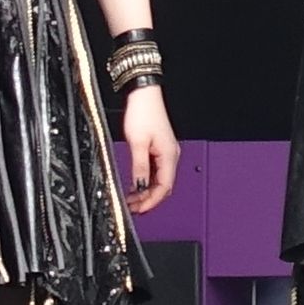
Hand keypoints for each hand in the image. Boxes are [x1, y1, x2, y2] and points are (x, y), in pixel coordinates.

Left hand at [123, 85, 179, 215]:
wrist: (144, 94)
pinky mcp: (160, 148)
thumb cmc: (143, 112)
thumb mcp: (137, 143)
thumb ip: (139, 167)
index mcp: (169, 155)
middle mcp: (171, 155)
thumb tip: (139, 186)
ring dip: (146, 191)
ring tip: (132, 200)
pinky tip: (136, 185)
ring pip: (159, 179)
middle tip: (133, 208)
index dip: (152, 201)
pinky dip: (146, 181)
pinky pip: (155, 171)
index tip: (140, 210)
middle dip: (149, 199)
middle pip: (163, 186)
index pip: (164, 187)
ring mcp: (166, 152)